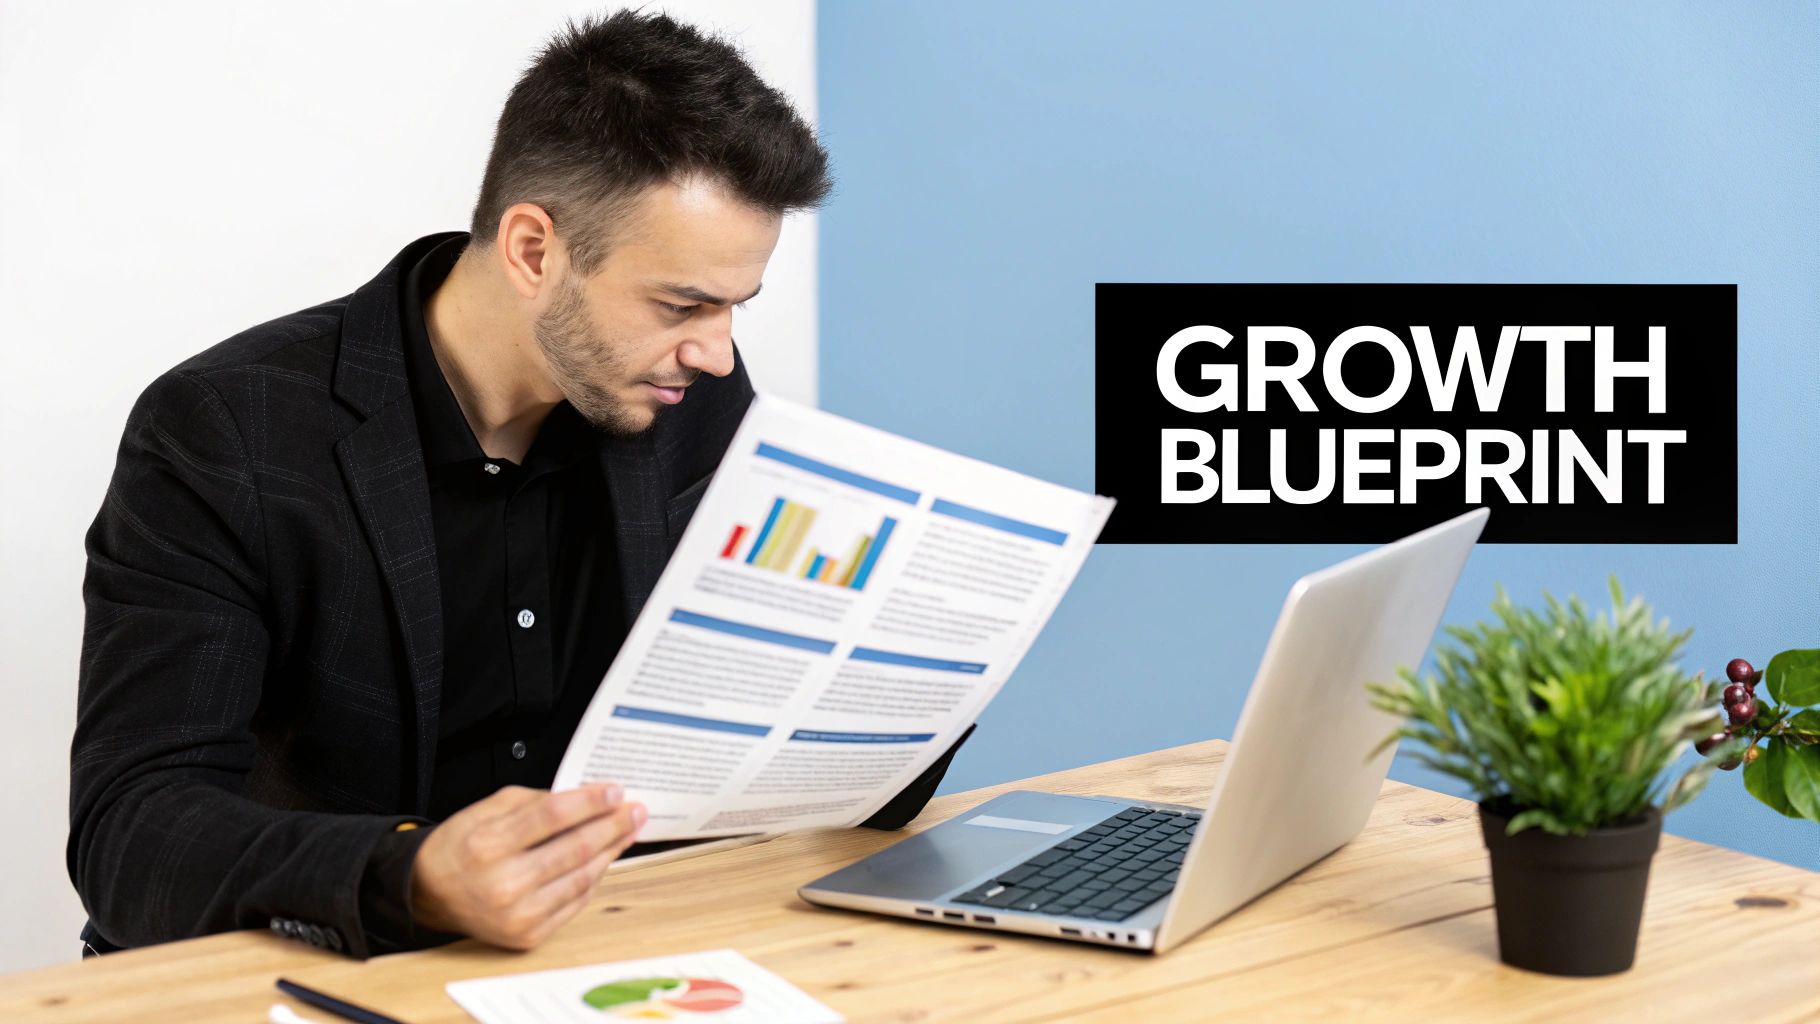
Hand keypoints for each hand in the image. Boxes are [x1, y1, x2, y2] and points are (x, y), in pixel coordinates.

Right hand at [409, 783, 645, 948]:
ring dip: (611, 851)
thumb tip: (587, 799)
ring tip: (627, 831)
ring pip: (581, 877)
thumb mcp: (489, 809)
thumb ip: (537, 802)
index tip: (616, 791)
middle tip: (635, 810)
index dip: (590, 802)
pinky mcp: (527, 936)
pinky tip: (604, 858)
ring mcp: (517, 915)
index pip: (552, 816)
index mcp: (488, 844)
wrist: (430, 893)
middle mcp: (502, 883)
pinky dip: (593, 878)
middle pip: (575, 848)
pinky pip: (575, 902)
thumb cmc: (462, 846)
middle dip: (612, 826)